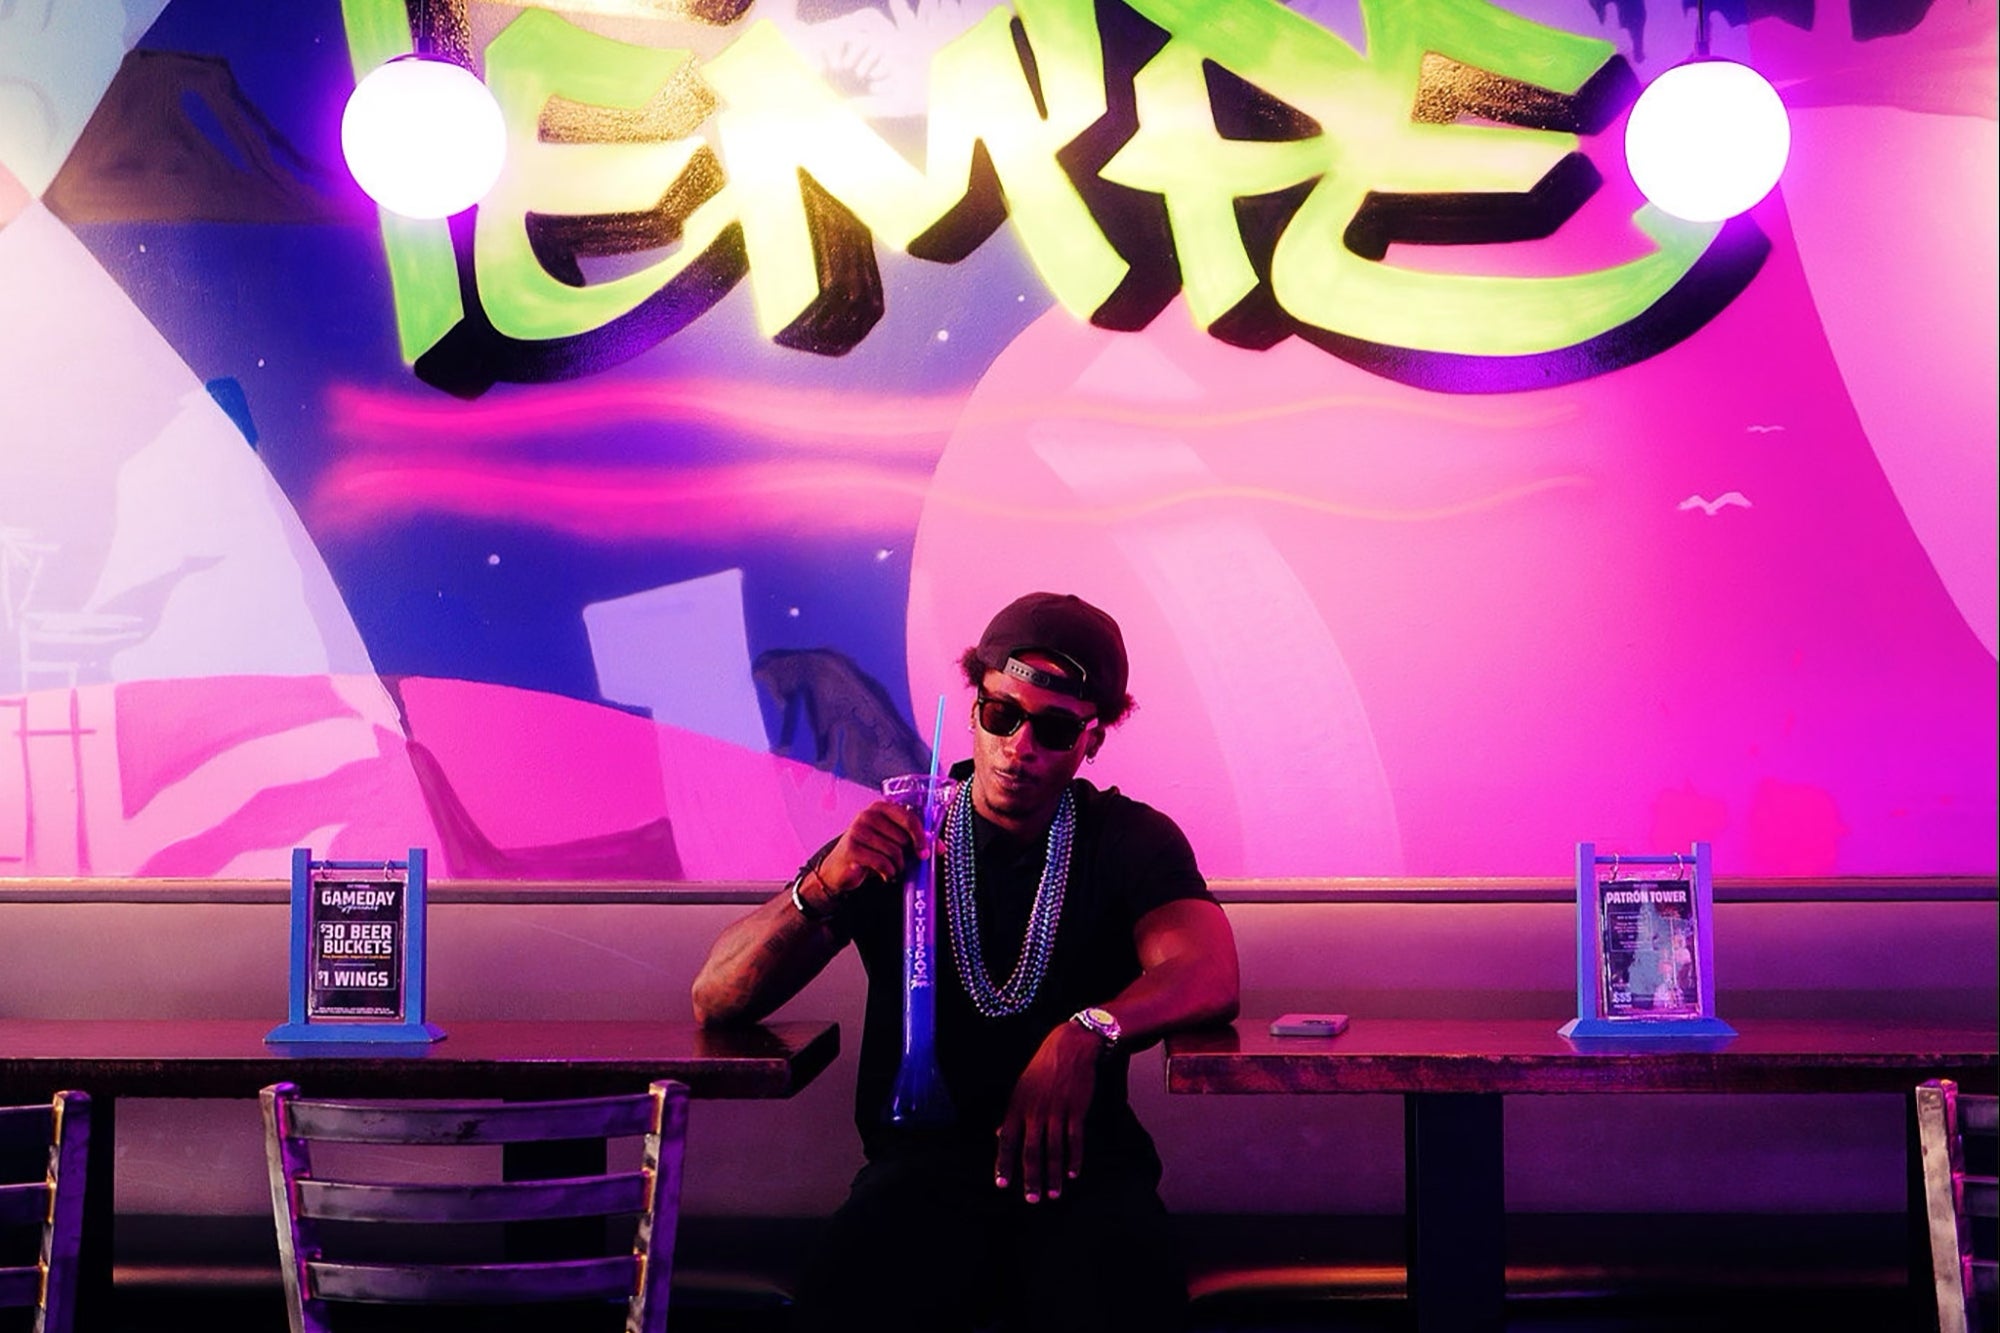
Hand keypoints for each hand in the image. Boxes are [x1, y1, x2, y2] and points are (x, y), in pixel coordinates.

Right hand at [813, 800, 925, 902]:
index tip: (924, 852)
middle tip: (901, 862)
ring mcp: (857, 831)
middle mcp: (867, 815)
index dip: (921, 836)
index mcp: (880, 807)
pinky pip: (882, 863)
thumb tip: (941, 847)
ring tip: (891, 868)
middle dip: (906, 855)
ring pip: (894, 852)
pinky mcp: (852, 849)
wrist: (839, 868)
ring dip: (897, 866)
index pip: (909, 817)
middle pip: (903, 838)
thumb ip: (915, 840)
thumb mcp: (892, 842)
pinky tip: (884, 874)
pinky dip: (888, 873)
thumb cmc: (870, 852)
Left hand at [994, 1021, 1102, 1202]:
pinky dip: (1075, 1158)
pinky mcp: (1076, 1110)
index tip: (1002, 1185)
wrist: (1070, 1046)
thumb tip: (1000, 1134)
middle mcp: (1034, 1112)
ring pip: (1053, 1150)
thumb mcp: (1021, 1087)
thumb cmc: (1042, 1066)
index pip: (1007, 1141)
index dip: (1004, 1164)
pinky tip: (1074, 1173)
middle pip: (1031, 1152)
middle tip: (1032, 1199)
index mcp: (1017, 1106)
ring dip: (1054, 1175)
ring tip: (1054, 1193)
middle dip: (1031, 1178)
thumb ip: (1012, 1114)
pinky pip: (1075, 1140)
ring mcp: (1056, 1112)